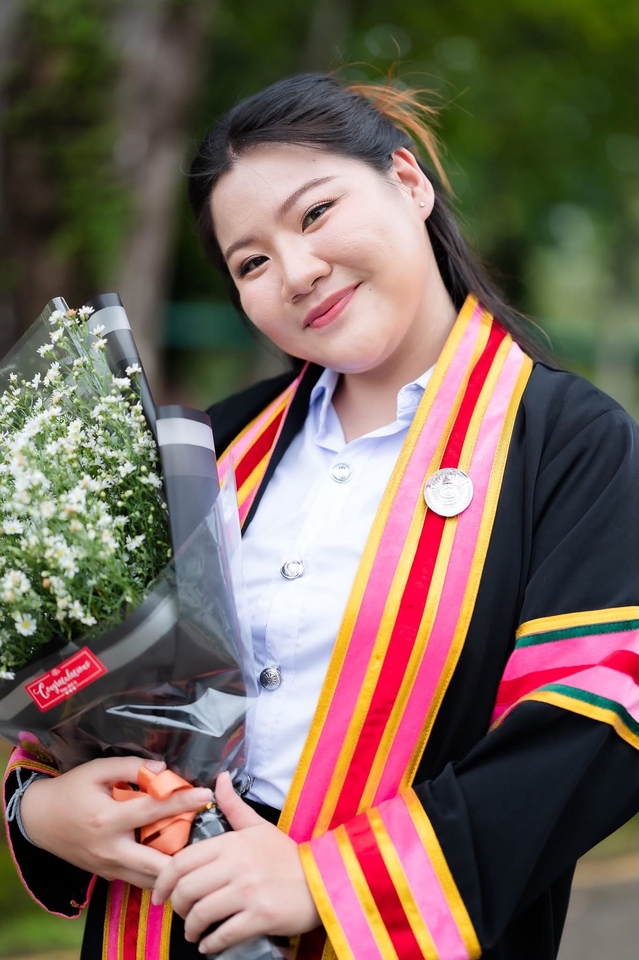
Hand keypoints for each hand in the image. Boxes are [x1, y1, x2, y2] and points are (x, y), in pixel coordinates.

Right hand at [20, 757, 212, 888]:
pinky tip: (175, 856)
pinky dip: (159, 871)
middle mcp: (111, 849)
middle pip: (157, 865)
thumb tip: (163, 769)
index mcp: (108, 819)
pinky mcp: (109, 876)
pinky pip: (140, 879)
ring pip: (151, 880)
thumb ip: (130, 767)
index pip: (153, 811)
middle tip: (211, 843)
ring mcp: (109, 868)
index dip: (182, 801)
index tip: (206, 795)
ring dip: (175, 868)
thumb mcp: (96, 770)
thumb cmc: (71, 791)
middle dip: (186, 859)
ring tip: (199, 851)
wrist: (39, 821)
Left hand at [152, 771, 320, 952]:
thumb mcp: (259, 826)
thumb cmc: (287, 855)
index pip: (182, 860)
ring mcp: (248, 891)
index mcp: (232, 842)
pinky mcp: (260, 916)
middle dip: (177, 907)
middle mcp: (236, 865)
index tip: (161, 893)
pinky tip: (210, 945)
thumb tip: (220, 778)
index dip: (164, 881)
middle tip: (181, 913)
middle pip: (187, 889)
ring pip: (201, 913)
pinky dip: (211, 944)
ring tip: (194, 932)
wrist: (323, 878)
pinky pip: (224, 934)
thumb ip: (233, 805)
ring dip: (192, 929)